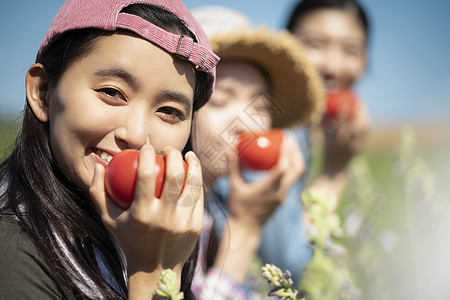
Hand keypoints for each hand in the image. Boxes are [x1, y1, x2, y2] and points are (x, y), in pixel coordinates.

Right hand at [89, 144, 203, 296]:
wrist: (155, 270)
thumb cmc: (128, 239)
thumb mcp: (108, 219)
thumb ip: (98, 192)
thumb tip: (99, 163)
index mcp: (141, 215)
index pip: (145, 176)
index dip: (147, 156)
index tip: (147, 147)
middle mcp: (164, 218)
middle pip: (174, 176)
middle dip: (173, 155)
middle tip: (169, 149)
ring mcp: (183, 223)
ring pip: (192, 184)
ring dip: (193, 164)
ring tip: (189, 155)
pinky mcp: (197, 226)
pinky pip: (198, 197)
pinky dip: (197, 181)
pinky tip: (195, 171)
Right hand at [227, 135, 304, 231]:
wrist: (246, 230)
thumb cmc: (237, 208)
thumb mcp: (234, 186)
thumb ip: (234, 167)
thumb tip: (230, 149)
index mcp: (268, 189)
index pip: (283, 168)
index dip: (286, 152)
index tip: (285, 139)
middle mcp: (279, 193)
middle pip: (297, 170)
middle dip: (296, 152)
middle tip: (290, 139)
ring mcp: (283, 197)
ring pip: (296, 176)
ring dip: (295, 159)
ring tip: (289, 146)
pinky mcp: (282, 199)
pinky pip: (290, 180)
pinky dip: (290, 168)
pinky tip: (282, 160)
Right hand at [322, 100, 369, 171]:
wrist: (333, 169)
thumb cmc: (324, 150)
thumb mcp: (319, 138)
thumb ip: (319, 123)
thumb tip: (318, 109)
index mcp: (333, 140)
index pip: (339, 123)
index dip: (343, 112)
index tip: (344, 102)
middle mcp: (344, 144)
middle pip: (355, 126)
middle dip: (358, 113)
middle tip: (359, 102)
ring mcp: (353, 148)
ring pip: (362, 131)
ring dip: (364, 119)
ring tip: (364, 109)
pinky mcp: (359, 150)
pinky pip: (364, 136)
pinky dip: (365, 127)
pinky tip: (365, 119)